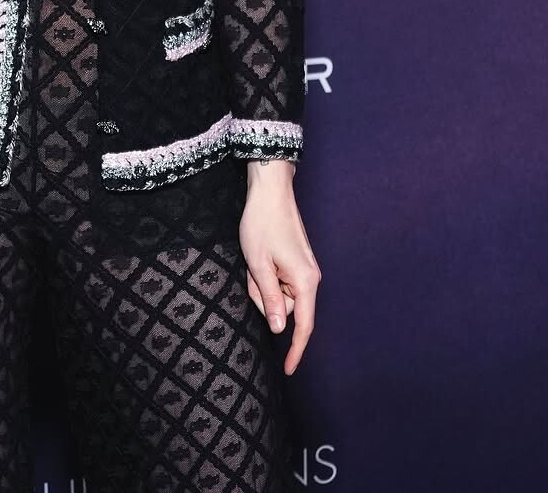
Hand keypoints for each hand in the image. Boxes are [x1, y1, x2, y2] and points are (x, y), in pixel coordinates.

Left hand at [238, 160, 320, 375]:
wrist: (270, 191)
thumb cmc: (261, 224)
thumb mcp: (258, 264)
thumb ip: (270, 298)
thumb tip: (279, 329)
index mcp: (305, 281)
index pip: (303, 325)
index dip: (295, 350)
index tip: (288, 370)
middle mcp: (311, 278)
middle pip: (285, 309)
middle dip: (263, 296)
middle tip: (251, 270)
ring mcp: (305, 269)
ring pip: (280, 294)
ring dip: (262, 283)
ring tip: (254, 259)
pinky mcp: (298, 262)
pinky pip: (280, 280)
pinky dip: (265, 274)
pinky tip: (259, 256)